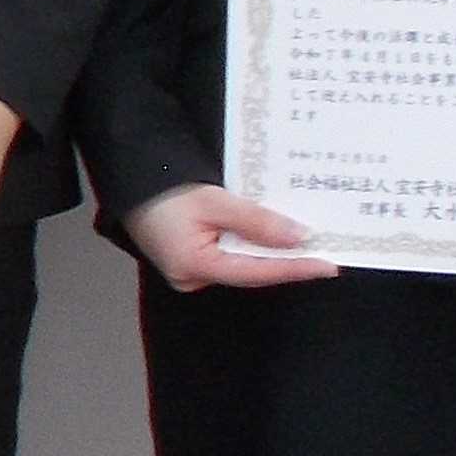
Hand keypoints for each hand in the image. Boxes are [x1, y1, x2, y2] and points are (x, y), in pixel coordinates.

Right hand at [126, 182, 340, 290]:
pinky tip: (273, 236)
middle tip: (324, 251)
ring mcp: (188, 271)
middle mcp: (191, 278)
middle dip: (285, 259)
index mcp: (194, 267)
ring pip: (239, 263)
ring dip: (269, 251)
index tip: (328, 266)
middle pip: (249, 270)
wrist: (127, 177)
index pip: (256, 272)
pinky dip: (250, 245)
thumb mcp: (214, 201)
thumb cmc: (165, 189)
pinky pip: (227, 255)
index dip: (294, 268)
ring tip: (306, 242)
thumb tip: (300, 237)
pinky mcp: (187, 259)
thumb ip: (257, 221)